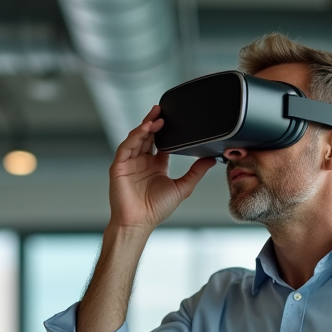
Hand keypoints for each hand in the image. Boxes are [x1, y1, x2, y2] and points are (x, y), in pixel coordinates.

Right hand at [108, 106, 215, 231]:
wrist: (139, 222)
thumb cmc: (156, 210)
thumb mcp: (182, 187)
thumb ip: (196, 172)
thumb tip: (211, 159)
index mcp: (156, 165)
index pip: (160, 142)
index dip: (166, 130)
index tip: (174, 118)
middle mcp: (142, 161)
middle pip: (147, 136)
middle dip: (154, 122)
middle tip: (162, 109)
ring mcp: (130, 162)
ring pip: (136, 138)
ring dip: (145, 126)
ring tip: (156, 117)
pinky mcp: (119, 166)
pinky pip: (126, 147)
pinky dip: (135, 136)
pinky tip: (145, 129)